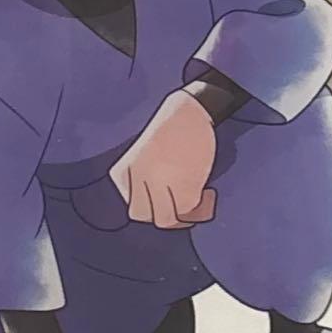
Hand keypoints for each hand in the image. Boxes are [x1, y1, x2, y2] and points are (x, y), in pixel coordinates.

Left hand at [109, 89, 216, 228]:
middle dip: (162, 214)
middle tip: (181, 207)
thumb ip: (144, 182)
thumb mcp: (143, 157)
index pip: (131, 204)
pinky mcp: (183, 188)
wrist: (190, 113)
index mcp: (123, 172)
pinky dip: (201, 206)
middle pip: (142, 215)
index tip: (165, 199)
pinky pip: (188, 209)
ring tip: (199, 200)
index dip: (151, 206)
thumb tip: (160, 208)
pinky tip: (208, 193)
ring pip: (166, 218)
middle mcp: (137, 181)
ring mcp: (159, 186)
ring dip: (184, 214)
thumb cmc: (170, 131)